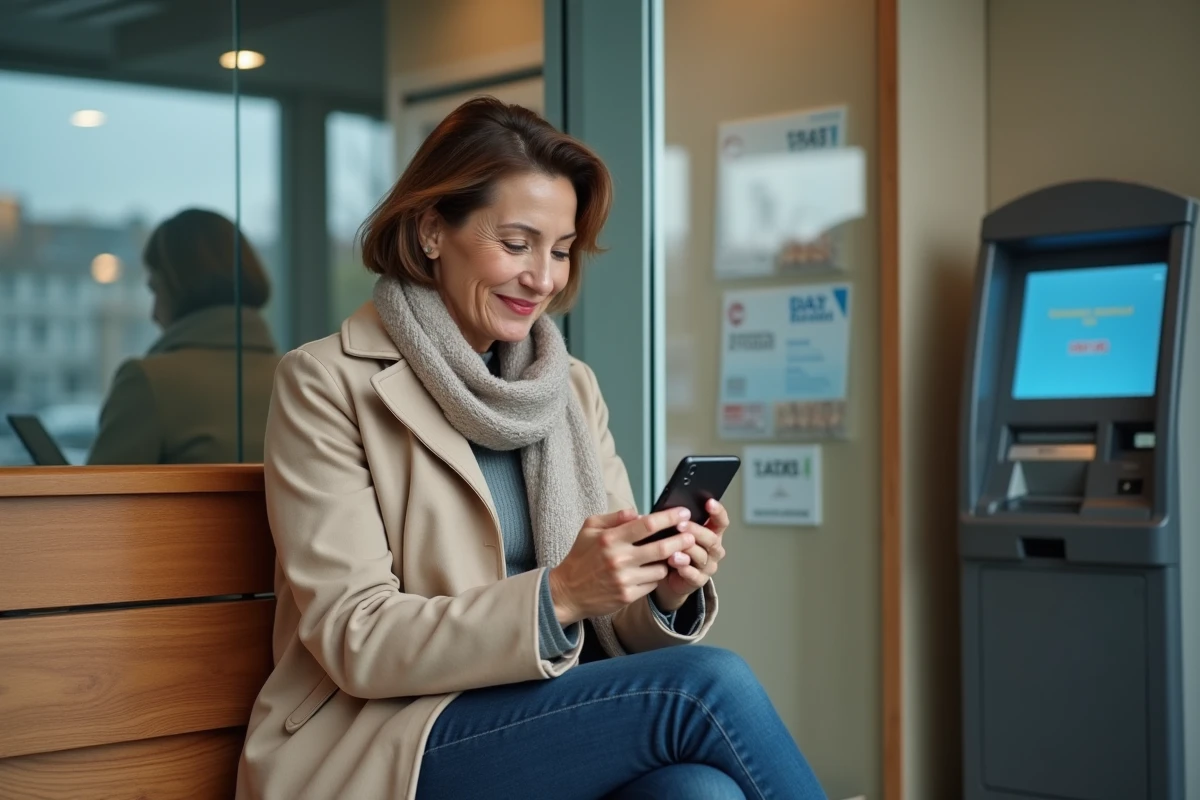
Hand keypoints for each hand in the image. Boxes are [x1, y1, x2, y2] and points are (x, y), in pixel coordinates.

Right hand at [548, 507, 695, 625]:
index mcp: (610, 539)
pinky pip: (653, 584)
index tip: (683, 513)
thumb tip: (638, 512)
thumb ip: (614, 517)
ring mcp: (624, 579)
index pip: (647, 525)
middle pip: (661, 548)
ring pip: (661, 568)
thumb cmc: (581, 557)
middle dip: (681, 539)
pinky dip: (655, 576)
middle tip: (691, 534)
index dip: (669, 517)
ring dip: (668, 561)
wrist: (568, 592)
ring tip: (668, 555)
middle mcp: (619, 559)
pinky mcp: (628, 596)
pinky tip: (652, 571)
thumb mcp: (589, 528)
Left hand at [654, 499, 728, 611]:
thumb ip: (676, 521)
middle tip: (679, 525)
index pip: (721, 521)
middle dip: (695, 531)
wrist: (669, 577)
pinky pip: (694, 575)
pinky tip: (675, 563)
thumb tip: (666, 509)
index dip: (717, 511)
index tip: (709, 502)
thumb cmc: (673, 547)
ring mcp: (708, 565)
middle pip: (711, 538)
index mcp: (712, 533)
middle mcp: (714, 549)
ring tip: (673, 548)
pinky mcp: (699, 580)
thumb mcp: (676, 532)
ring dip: (687, 550)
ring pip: (702, 556)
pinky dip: (685, 569)